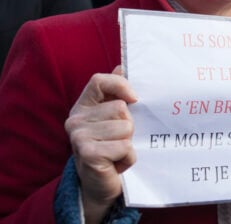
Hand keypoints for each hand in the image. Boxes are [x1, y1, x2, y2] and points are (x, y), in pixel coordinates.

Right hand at [65, 66, 136, 223]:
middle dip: (130, 125)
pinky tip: (117, 163)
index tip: (135, 99)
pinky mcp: (88, 154)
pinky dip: (128, 157)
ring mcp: (78, 137)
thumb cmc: (112, 146)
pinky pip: (125, 146)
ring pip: (125, 127)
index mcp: (84, 105)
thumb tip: (122, 66)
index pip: (99, 80)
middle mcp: (76, 119)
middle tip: (120, 139)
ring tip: (118, 152)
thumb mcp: (116, 118)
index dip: (121, 85)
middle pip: (121, 107)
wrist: (101, 184)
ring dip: (129, 143)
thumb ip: (118, 93)